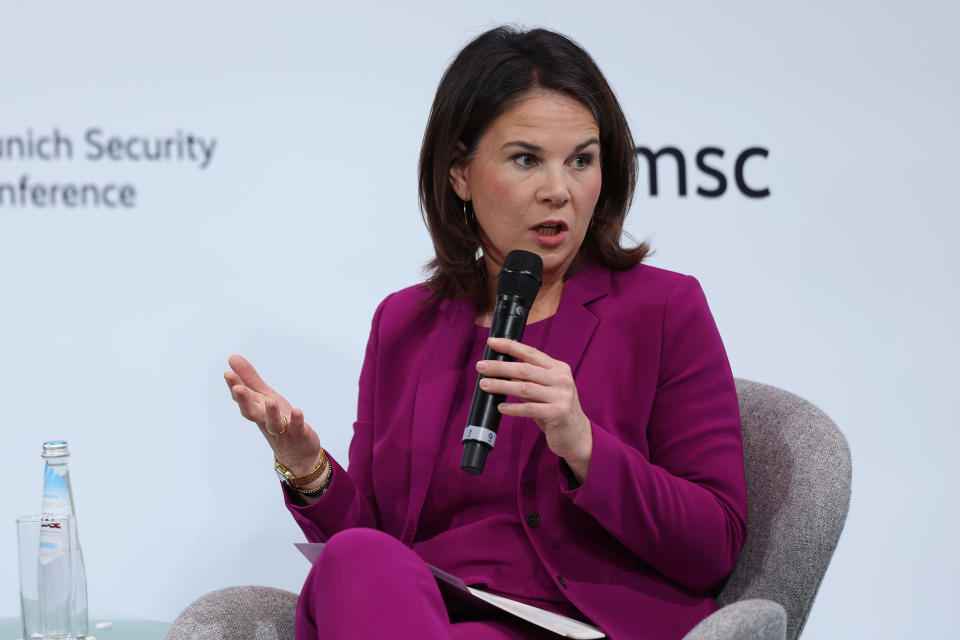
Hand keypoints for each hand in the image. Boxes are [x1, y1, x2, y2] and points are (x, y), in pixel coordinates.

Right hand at [224, 354, 323, 476]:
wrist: (298, 453)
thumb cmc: (279, 420)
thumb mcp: (265, 397)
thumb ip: (249, 379)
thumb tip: (232, 357)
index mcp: (257, 408)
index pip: (243, 398)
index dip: (235, 387)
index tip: (228, 373)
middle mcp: (266, 420)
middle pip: (252, 412)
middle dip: (244, 401)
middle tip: (237, 389)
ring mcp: (282, 429)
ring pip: (273, 423)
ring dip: (271, 413)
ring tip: (270, 401)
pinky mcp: (298, 435)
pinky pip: (296, 428)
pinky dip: (297, 420)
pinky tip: (297, 411)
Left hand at [475, 338, 592, 480]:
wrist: (576, 435)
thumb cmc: (555, 409)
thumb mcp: (546, 389)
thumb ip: (529, 379)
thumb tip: (500, 370)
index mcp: (558, 368)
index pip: (530, 353)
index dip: (510, 346)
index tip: (491, 342)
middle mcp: (562, 379)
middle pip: (525, 369)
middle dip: (500, 367)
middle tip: (480, 366)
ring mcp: (561, 396)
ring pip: (525, 388)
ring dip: (501, 385)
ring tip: (484, 385)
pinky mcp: (558, 413)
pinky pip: (529, 408)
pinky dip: (513, 407)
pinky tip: (500, 407)